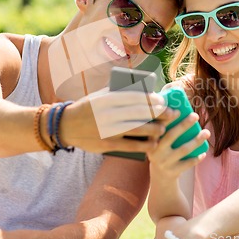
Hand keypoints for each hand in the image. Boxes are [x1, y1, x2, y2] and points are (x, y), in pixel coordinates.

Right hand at [63, 89, 178, 152]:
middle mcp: (109, 113)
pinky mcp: (107, 144)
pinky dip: (145, 145)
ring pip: (139, 130)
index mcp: (108, 98)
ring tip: (162, 129)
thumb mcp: (100, 95)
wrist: (66, 125)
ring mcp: (108, 130)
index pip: (136, 98)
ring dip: (155, 130)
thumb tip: (145, 92)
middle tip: (172, 114)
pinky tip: (153, 144)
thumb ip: (119, 92)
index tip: (164, 102)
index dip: (153, 101)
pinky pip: (131, 145)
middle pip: (141, 113)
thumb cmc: (88, 107)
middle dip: (161, 114)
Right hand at [148, 112, 209, 178]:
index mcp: (150, 140)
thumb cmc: (163, 151)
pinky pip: (188, 163)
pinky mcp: (173, 172)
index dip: (166, 119)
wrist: (160, 177)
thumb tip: (180, 109)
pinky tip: (203, 152)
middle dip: (184, 125)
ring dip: (196, 140)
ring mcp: (164, 162)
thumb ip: (165, 128)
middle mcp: (155, 151)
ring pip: (183, 149)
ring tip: (206, 132)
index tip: (178, 111)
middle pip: (171, 136)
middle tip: (195, 116)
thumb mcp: (158, 141)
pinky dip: (197, 158)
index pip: (156, 127)